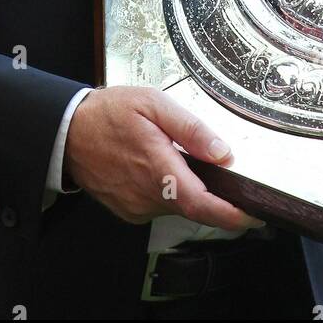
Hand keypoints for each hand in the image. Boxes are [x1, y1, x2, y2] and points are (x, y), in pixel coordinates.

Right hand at [63, 84, 263, 231]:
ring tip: (177, 159)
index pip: (203, 205)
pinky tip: (158, 168)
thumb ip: (191, 129)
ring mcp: (137, 207)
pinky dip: (168, 192)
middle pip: (195, 207)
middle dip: (213, 196)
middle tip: (220, 173)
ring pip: (177, 206)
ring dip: (187, 190)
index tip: (255, 217)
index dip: (233, 216)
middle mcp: (148, 196)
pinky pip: (159, 206)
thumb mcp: (153, 104)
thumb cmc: (108, 114)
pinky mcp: (129, 211)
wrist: (67, 132)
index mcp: (159, 169)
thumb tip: (223, 151)